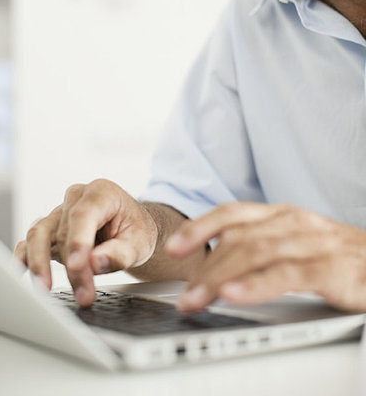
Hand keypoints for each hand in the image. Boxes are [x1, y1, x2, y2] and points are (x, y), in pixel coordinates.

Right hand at [14, 179, 157, 306]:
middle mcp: (75, 198)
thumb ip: (120, 253)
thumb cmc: (135, 230)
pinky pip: (30, 241)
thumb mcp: (140, 243)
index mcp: (101, 192)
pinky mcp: (49, 229)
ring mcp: (59, 213)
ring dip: (40, 264)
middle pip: (64, 233)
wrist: (129, 228)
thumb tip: (95, 263)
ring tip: (45, 290)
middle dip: (73, 268)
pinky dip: (24, 257)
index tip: (78, 267)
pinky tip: (21, 273)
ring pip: (39, 234)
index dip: (78, 241)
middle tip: (84, 296)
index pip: (84, 215)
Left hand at [165, 202, 365, 312]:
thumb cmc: (338, 256)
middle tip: (184, 295)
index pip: (232, 213)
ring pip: (257, 253)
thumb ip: (260, 246)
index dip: (200, 227)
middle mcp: (295, 222)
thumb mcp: (295, 243)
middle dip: (206, 266)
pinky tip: (235, 295)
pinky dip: (258, 285)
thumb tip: (214, 264)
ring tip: (197, 299)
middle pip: (239, 237)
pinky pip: (289, 275)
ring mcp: (314, 242)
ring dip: (220, 277)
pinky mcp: (333, 269)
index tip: (173, 247)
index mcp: (282, 214)